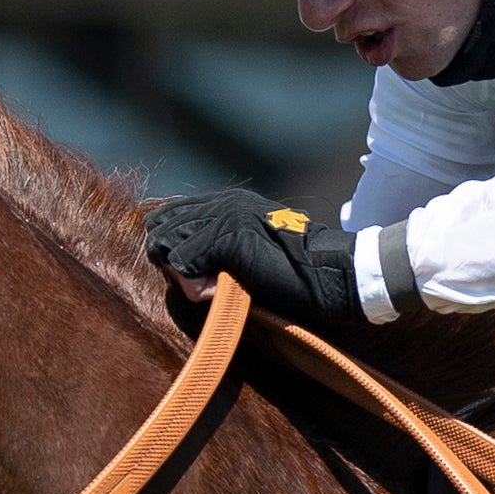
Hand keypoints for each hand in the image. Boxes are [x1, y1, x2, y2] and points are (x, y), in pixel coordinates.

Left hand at [142, 192, 374, 332]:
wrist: (334, 275)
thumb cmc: (299, 276)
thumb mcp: (251, 256)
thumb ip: (218, 253)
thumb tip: (181, 270)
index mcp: (229, 203)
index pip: (170, 216)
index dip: (173, 249)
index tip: (200, 276)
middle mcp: (223, 202)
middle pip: (160, 226)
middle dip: (170, 260)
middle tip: (202, 285)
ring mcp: (225, 215)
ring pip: (167, 243)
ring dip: (183, 273)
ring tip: (213, 290)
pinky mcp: (228, 235)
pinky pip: (182, 261)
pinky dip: (193, 285)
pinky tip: (220, 292)